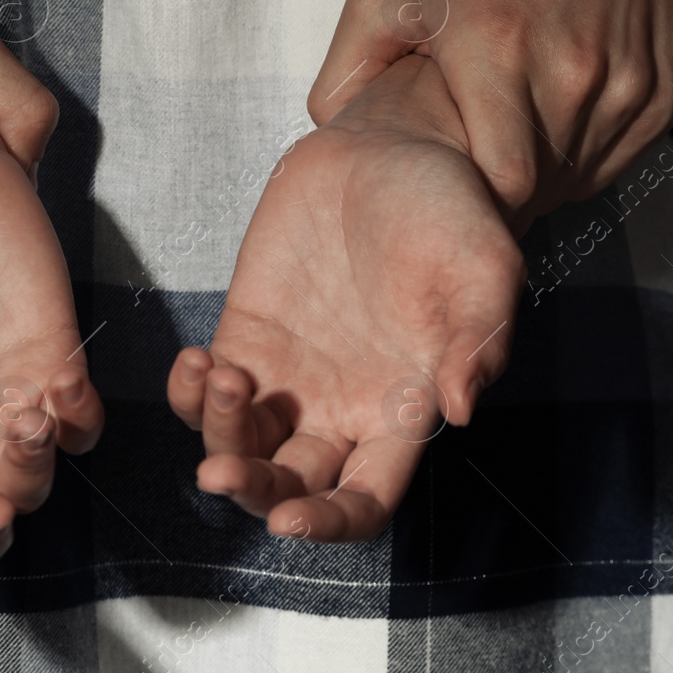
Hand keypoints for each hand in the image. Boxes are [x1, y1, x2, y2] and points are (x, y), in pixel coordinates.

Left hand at [166, 56, 521, 541]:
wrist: (390, 148)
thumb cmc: (448, 212)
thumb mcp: (484, 266)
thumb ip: (479, 338)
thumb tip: (462, 408)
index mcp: (402, 412)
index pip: (363, 500)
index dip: (329, 523)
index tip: (291, 521)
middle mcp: (341, 409)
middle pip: (290, 488)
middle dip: (254, 492)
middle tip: (221, 472)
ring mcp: (288, 377)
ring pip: (240, 448)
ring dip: (217, 437)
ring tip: (217, 376)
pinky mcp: (246, 338)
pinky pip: (204, 393)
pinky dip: (188, 394)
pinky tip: (193, 362)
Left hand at [307, 0, 672, 231]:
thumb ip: (349, 64)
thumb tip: (333, 132)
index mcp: (498, 49)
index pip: (500, 183)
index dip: (474, 202)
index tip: (451, 191)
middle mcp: (572, 73)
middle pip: (537, 190)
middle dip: (501, 194)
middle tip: (472, 167)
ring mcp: (626, 86)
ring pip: (576, 181)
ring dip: (540, 176)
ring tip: (512, 131)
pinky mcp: (662, 95)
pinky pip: (614, 162)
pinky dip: (580, 157)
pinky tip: (555, 116)